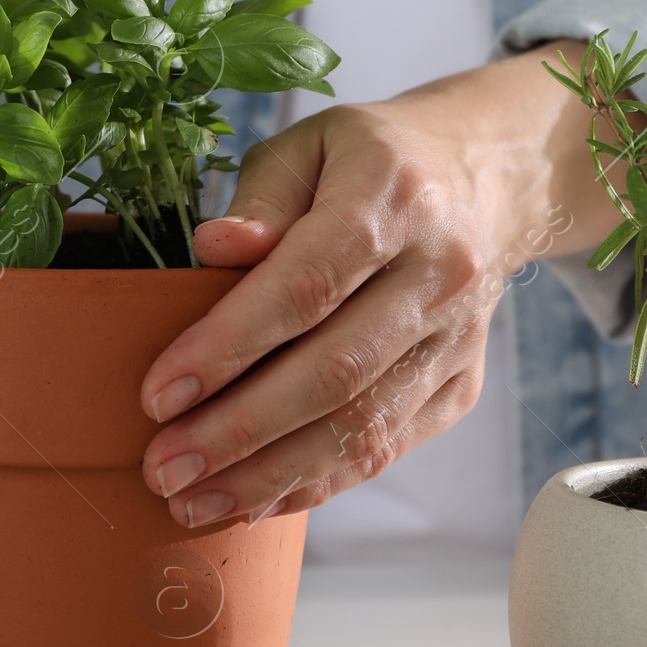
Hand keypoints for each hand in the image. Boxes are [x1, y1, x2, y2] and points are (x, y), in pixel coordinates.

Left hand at [138, 47, 615, 524]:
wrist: (487, 179)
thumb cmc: (370, 161)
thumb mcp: (309, 146)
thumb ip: (259, 197)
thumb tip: (214, 248)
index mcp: (393, 198)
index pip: (304, 286)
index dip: (227, 347)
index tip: (158, 395)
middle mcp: (438, 271)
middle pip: (334, 372)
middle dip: (238, 432)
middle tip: (162, 468)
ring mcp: (457, 336)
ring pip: (362, 426)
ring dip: (271, 475)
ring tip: (192, 501)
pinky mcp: (463, 384)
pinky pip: (386, 447)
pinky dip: (317, 481)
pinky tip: (254, 500)